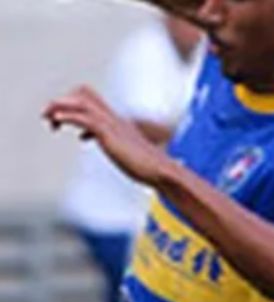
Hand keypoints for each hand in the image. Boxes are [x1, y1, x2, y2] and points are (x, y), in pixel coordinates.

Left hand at [43, 85, 166, 183]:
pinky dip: (67, 115)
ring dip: (59, 106)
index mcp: (118, 124)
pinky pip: (84, 117)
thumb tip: (131, 157)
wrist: (161, 171)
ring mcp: (112, 125)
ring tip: (48, 118)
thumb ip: (126, 152)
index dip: (74, 107)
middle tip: (50, 117)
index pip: (93, 102)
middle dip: (63, 102)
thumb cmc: (150, 169)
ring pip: (80, 102)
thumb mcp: (132, 157)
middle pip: (84, 94)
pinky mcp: (108, 133)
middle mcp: (114, 119)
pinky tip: (57, 121)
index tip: (62, 122)